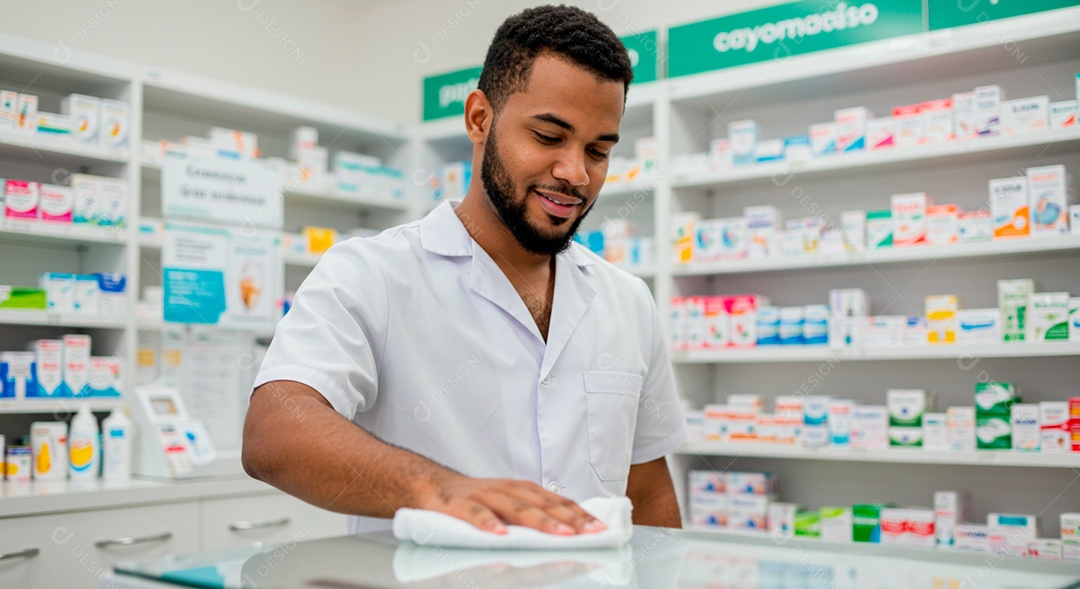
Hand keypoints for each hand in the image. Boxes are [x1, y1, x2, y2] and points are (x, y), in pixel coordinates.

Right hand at [415, 475, 607, 535]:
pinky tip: (500, 535)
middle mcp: (507, 490)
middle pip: (543, 505)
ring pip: (516, 509)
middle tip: (591, 533)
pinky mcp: (460, 505)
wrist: (433, 485)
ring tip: (561, 534)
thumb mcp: (509, 501)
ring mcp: (484, 496)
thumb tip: (570, 526)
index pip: (557, 502)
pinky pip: (476, 514)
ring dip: (541, 521)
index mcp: (522, 490)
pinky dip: (488, 524)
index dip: (579, 514)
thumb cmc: (476, 498)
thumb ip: (534, 511)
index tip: (600, 527)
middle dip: (569, 519)